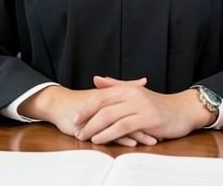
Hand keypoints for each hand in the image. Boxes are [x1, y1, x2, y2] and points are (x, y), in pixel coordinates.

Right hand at [19, 83, 158, 146]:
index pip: (134, 105)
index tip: (163, 118)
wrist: (58, 105)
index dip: (148, 111)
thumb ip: (123, 87)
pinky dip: (121, 137)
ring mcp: (99, 116)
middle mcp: (107, 106)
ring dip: (137, 133)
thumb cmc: (81, 101)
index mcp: (113, 97)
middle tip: (163, 131)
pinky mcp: (91, 126)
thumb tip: (143, 80)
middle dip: (147, 124)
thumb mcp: (104, 93)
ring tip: (152, 140)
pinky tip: (132, 142)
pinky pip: (108, 132)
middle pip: (130, 115)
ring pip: (121, 125)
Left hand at [73, 76, 209, 144]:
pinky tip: (100, 139)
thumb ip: (116, 86)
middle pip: (102, 106)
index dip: (86, 107)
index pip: (101, 96)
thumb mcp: (136, 92)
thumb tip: (96, 79)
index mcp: (128, 88)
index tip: (74, 118)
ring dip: (94, 128)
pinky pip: (123, 126)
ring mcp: (140, 106)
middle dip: (87, 119)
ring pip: (110, 117)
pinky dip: (109, 133)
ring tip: (84, 137)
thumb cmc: (158, 104)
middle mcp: (133, 94)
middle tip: (76, 130)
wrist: (183, 111)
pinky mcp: (148, 118)